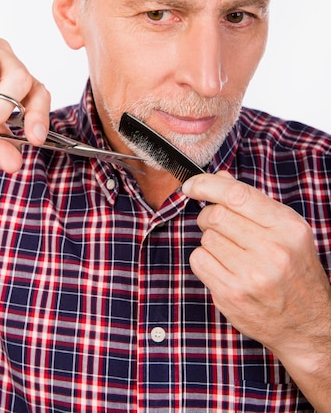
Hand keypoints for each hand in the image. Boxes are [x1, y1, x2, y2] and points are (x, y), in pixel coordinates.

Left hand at [182, 171, 330, 362]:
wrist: (308, 325)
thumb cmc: (295, 271)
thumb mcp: (286, 230)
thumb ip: (253, 202)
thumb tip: (219, 177)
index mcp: (288, 228)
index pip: (237, 195)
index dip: (207, 185)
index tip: (192, 185)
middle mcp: (272, 251)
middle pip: (216, 215)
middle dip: (209, 215)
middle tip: (219, 225)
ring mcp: (251, 276)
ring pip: (206, 238)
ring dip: (211, 240)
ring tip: (231, 252)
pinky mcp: (231, 295)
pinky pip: (199, 261)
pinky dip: (205, 260)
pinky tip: (224, 268)